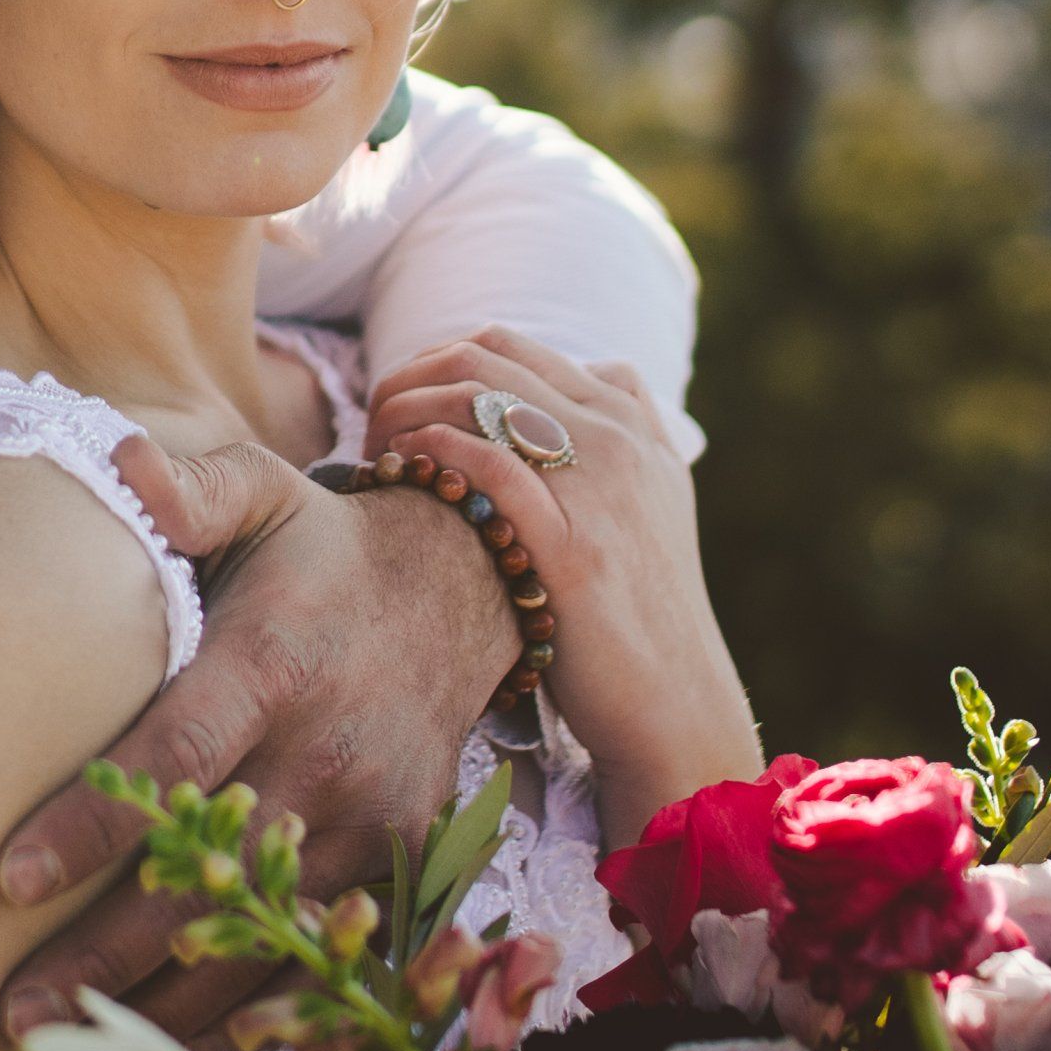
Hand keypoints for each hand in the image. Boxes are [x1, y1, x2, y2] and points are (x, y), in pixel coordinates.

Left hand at [0, 433, 517, 1047]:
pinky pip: (322, 950)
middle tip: (9, 1011)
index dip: (94, 823)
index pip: (177, 757)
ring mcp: (372, 816)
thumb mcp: (261, 489)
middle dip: (105, 954)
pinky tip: (172, 1046)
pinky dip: (251, 1007)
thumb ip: (190, 483)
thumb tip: (114, 464)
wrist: (459, 589)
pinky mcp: (400, 858)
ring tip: (70, 1046)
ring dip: (167, 1005)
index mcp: (277, 661)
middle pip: (208, 876)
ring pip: (264, 936)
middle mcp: (329, 751)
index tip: (6, 881)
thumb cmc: (318, 547)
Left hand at [364, 326, 761, 845]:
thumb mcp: (658, 498)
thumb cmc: (643, 607)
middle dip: (408, 380)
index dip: (434, 362)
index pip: (505, 344)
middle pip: (481, 357)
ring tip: (380, 456)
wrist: (675, 706)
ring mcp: (598, 489)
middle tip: (375, 429)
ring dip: (406, 412)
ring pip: (477, 397)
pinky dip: (431, 454)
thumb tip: (591, 371)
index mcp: (628, 421)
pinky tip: (404, 475)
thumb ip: (629, 426)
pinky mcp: (572, 547)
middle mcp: (617, 439)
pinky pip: (487, 466)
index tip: (401, 408)